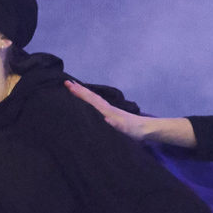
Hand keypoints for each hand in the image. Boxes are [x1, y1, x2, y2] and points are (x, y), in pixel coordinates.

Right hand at [66, 80, 193, 148]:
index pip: (91, 100)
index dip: (80, 93)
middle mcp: (107, 108)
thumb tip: (106, 118)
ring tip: (73, 88)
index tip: (68, 85)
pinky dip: (88, 100)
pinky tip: (85, 102)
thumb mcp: (126, 130)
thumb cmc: (135, 131)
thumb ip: (116, 125)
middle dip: (79, 89)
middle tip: (66, 82)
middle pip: (91, 96)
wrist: (146, 130)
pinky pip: (95, 105)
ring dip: (83, 93)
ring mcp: (108, 111)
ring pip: (93, 99)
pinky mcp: (110, 115)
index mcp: (107, 111)